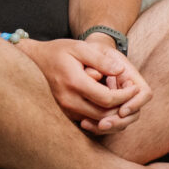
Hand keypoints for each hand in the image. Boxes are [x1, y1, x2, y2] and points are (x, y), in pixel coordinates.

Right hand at [24, 37, 151, 133]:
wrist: (34, 61)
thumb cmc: (58, 51)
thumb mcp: (79, 47)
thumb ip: (101, 59)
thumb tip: (120, 71)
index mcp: (74, 83)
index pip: (108, 99)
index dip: (125, 96)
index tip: (134, 87)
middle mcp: (68, 101)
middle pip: (104, 114)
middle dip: (122, 107)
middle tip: (132, 95)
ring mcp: (65, 110)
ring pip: (97, 121)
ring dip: (114, 114)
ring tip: (123, 99)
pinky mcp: (65, 114)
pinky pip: (89, 121)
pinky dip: (103, 116)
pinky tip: (110, 103)